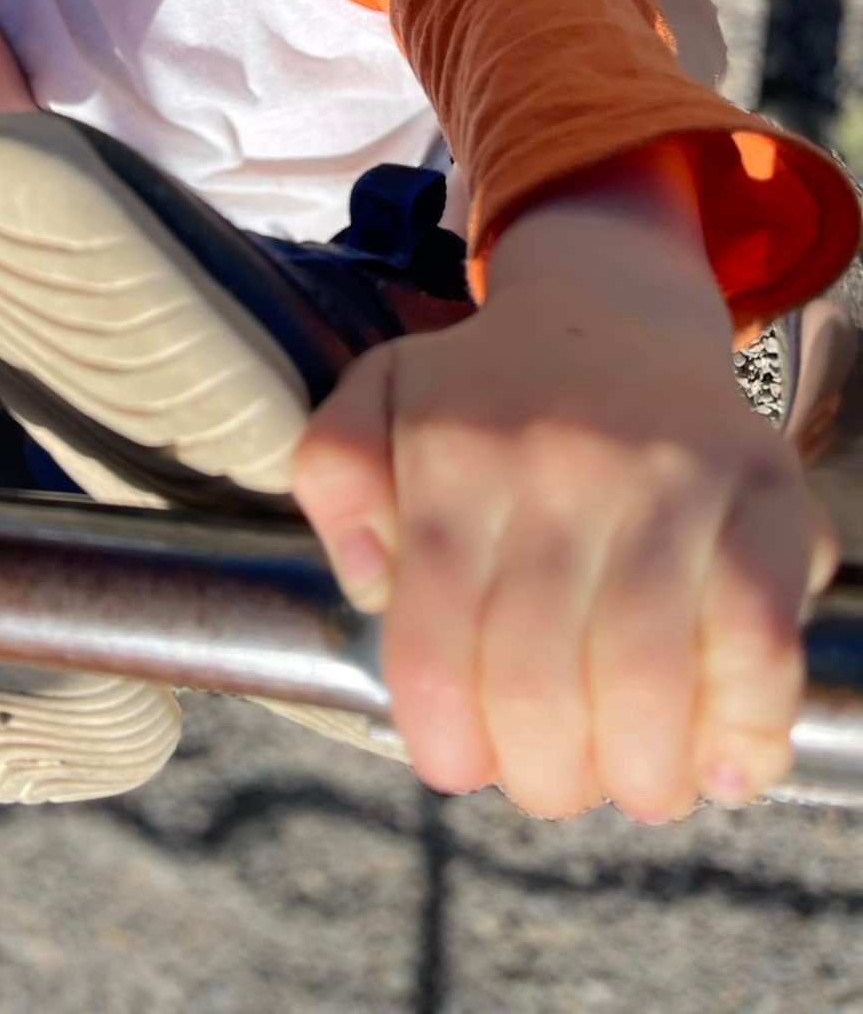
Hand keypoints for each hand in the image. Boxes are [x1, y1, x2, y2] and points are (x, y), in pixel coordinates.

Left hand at [292, 272, 838, 821]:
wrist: (615, 310)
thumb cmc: (487, 389)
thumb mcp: (378, 397)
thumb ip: (334, 476)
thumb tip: (368, 587)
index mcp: (449, 457)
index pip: (432, 648)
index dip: (445, 740)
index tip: (460, 765)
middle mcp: (553, 466)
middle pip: (536, 682)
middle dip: (542, 774)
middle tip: (550, 781)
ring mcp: (664, 478)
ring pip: (644, 675)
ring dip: (638, 771)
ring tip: (632, 782)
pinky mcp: (758, 489)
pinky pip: (756, 635)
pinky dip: (743, 722)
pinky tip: (723, 760)